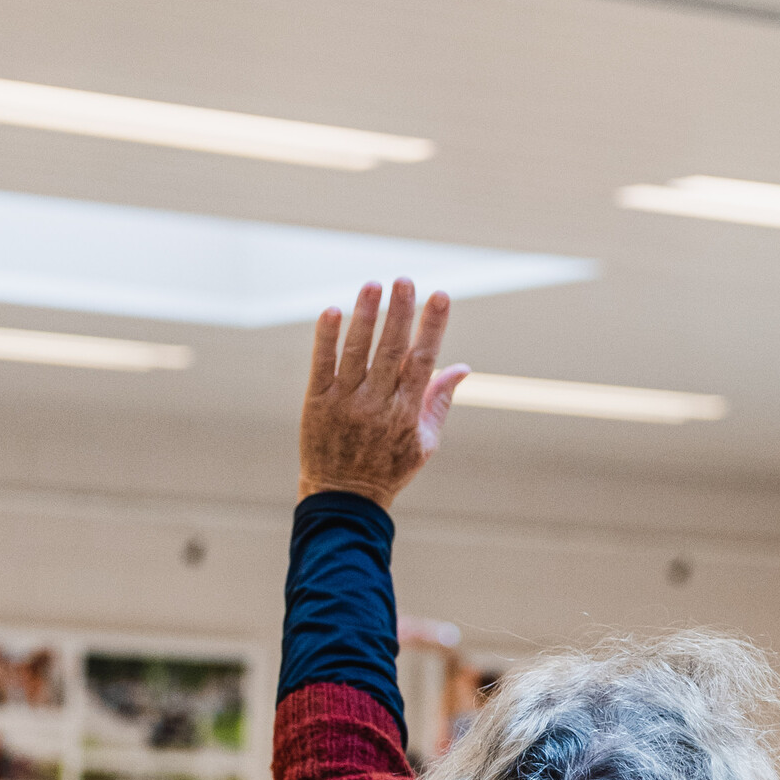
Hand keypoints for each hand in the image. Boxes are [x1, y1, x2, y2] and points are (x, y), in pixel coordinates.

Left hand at [298, 280, 466, 507]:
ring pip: (356, 352)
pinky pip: (321, 364)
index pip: (423, 362)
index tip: (440, 296)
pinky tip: (333, 311)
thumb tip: (463, 367)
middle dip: (400, 313)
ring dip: (366, 316)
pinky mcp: (317, 402)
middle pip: (391, 351)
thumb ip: (440, 401)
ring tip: (373, 285)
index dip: (432, 327)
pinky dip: (326, 337)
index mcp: (407, 414)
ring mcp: (345, 402)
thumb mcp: (425, 443)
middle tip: (405, 281)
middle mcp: (376, 405)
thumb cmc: (389, 468)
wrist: (343, 498)